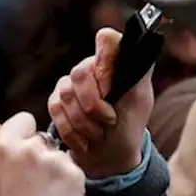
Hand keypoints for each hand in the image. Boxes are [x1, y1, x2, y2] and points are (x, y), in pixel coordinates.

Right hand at [0, 112, 84, 195]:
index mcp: (7, 146)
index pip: (23, 119)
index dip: (22, 133)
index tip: (19, 152)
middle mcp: (33, 148)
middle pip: (41, 139)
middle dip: (37, 154)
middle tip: (29, 180)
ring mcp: (57, 160)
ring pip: (58, 155)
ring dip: (53, 168)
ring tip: (43, 192)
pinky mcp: (75, 173)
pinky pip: (73, 170)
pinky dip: (68, 182)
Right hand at [47, 28, 153, 178]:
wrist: (110, 156)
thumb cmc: (128, 125)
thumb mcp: (140, 99)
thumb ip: (138, 72)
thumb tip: (137, 47)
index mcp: (113, 62)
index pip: (106, 38)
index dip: (105, 63)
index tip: (111, 90)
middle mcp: (90, 67)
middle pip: (80, 72)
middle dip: (94, 105)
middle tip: (109, 121)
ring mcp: (70, 83)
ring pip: (66, 94)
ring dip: (85, 122)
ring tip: (99, 133)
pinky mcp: (55, 101)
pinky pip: (56, 110)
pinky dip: (73, 131)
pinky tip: (85, 139)